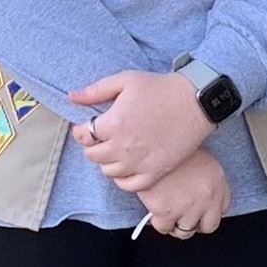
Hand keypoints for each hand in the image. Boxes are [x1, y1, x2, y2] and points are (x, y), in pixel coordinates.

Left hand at [69, 69, 215, 191]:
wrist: (195, 101)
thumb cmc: (159, 88)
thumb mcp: (125, 80)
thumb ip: (95, 91)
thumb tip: (71, 97)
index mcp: (112, 123)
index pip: (83, 135)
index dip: (83, 130)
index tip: (91, 125)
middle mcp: (122, 147)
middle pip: (92, 155)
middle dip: (93, 145)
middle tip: (104, 136)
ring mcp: (139, 163)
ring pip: (107, 171)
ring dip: (107, 161)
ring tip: (117, 149)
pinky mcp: (155, 172)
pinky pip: (128, 185)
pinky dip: (123, 178)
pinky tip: (128, 165)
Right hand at [135, 149, 229, 238]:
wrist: (151, 141)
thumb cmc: (172, 144)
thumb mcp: (200, 158)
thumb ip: (206, 180)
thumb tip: (204, 200)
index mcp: (218, 183)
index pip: (223, 209)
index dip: (210, 211)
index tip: (202, 210)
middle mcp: (207, 198)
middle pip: (208, 226)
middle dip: (197, 222)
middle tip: (185, 214)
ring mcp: (187, 207)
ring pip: (186, 231)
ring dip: (178, 225)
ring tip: (170, 212)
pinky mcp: (166, 211)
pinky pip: (165, 227)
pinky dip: (161, 223)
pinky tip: (157, 212)